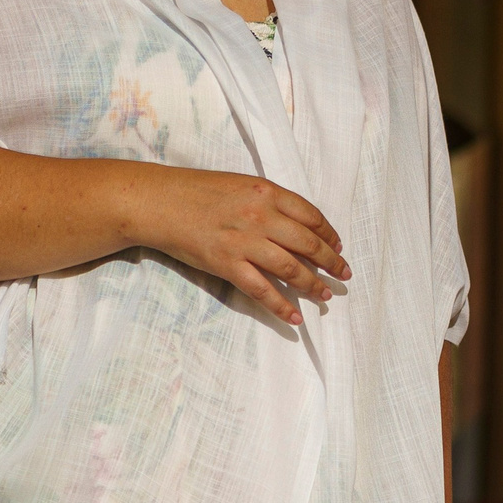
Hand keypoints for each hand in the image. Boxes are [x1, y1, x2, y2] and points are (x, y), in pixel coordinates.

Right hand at [140, 171, 350, 326]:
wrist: (158, 202)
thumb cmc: (196, 191)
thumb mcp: (240, 185)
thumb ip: (268, 202)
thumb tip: (297, 224)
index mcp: (266, 192)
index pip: (311, 216)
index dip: (329, 234)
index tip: (338, 246)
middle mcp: (260, 216)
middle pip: (308, 244)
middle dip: (332, 262)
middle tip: (343, 274)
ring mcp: (244, 242)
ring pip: (292, 269)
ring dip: (314, 286)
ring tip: (325, 296)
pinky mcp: (228, 265)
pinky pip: (263, 291)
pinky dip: (282, 307)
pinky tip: (295, 318)